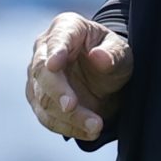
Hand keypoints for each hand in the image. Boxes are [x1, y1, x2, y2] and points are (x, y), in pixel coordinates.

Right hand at [25, 13, 131, 140]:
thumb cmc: (112, 58)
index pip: (57, 38)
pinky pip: (47, 117)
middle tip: (71, 106)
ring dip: (68, 116)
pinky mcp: (38, 99)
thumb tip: (98, 57)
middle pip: (42, 72)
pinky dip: (67, 127)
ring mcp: (37, 76)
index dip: (55, 51)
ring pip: (44, 99)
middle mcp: (45, 49)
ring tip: (96, 126)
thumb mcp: (122, 53)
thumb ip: (113, 53)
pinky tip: (89, 132)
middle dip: (57, 91)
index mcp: (66, 27)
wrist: (106, 80)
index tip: (55, 64)